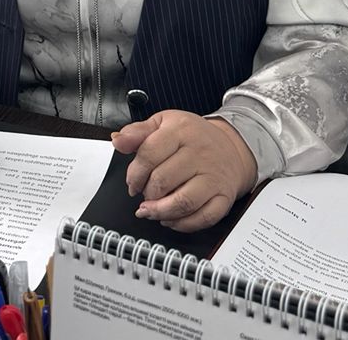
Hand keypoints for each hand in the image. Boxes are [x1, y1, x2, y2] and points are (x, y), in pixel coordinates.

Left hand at [111, 111, 256, 232]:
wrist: (230, 146)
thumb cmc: (193, 136)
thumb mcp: (163, 123)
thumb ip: (137, 132)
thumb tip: (117, 141)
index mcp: (181, 131)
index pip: (149, 154)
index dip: (134, 173)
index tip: (131, 182)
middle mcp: (199, 154)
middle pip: (163, 180)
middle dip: (146, 193)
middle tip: (142, 195)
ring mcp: (213, 177)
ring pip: (183, 202)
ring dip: (160, 212)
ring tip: (149, 211)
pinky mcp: (223, 197)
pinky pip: (203, 218)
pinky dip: (183, 224)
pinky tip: (170, 219)